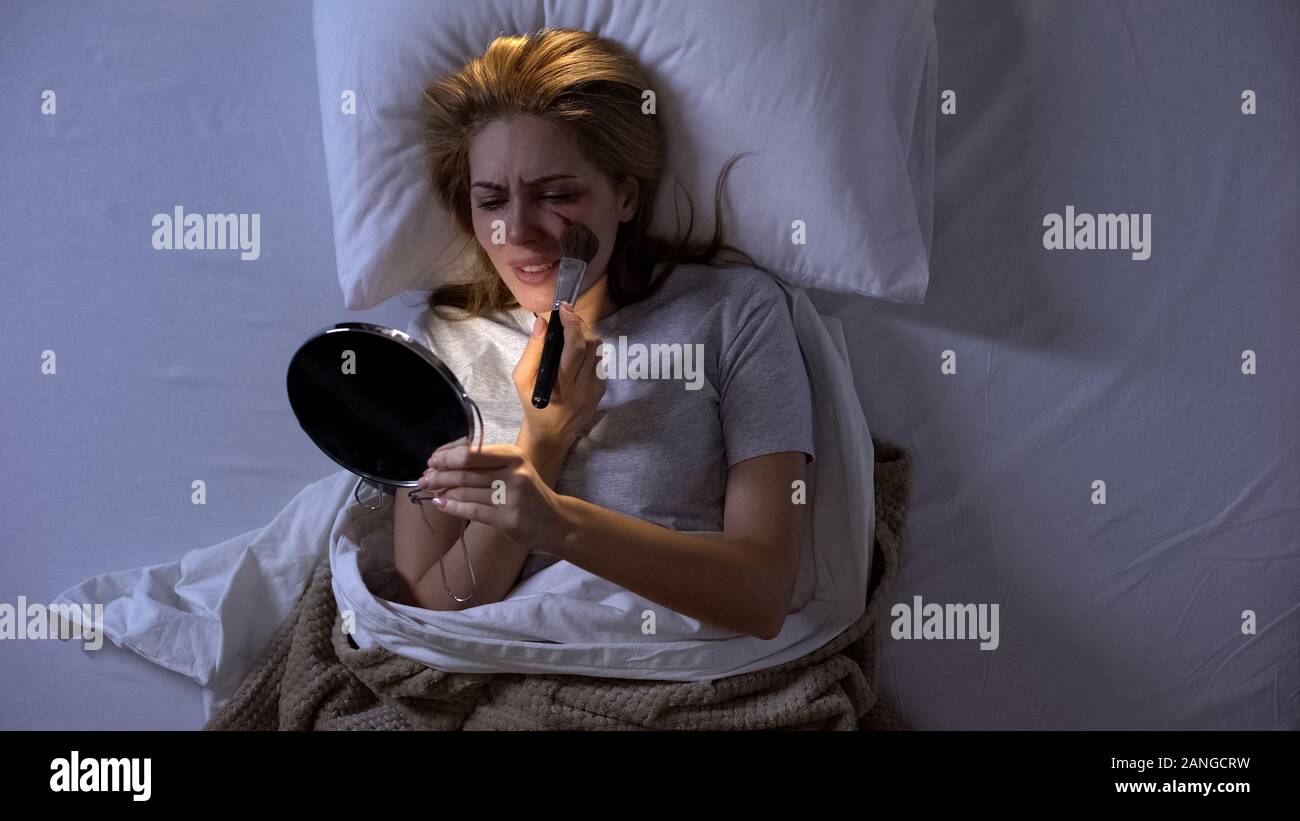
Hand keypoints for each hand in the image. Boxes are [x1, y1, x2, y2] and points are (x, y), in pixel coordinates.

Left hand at [417, 442, 567, 547]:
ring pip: (466, 491)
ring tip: (430, 490)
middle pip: (465, 472)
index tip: (432, 460)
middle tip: (424, 478)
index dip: (447, 456)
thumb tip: (444, 461)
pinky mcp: (508, 518)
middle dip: (440, 475)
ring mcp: (511, 497)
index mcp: (513, 455)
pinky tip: (440, 504)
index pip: (472, 452)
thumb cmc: (528, 492)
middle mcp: (514, 473)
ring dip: (443, 490)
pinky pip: (472, 510)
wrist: (554, 520)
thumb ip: (485, 463)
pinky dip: (452, 507)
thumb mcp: (514, 468)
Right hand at [512, 303, 605, 447]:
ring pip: (598, 350)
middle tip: (566, 315)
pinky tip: (576, 349)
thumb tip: (542, 322)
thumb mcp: (522, 379)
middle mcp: (584, 387)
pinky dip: (589, 348)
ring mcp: (596, 389)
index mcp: (563, 386)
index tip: (563, 309)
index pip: (576, 348)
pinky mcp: (602, 389)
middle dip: (579, 324)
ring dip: (586, 334)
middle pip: (591, 344)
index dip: (572, 324)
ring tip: (571, 329)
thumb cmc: (533, 405)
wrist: (551, 434)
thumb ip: (532, 350)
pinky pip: (599, 360)